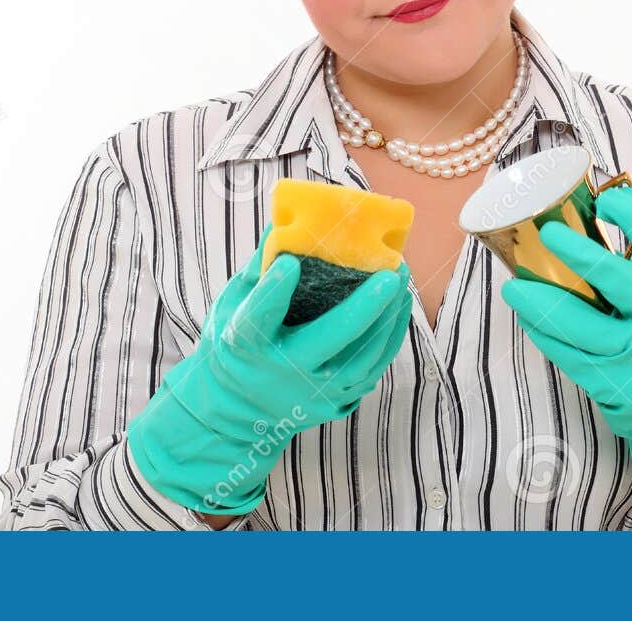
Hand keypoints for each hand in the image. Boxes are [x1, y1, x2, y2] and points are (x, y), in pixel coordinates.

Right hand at [128, 226, 411, 513]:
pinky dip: (390, 336)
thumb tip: (285, 222)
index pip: (258, 317)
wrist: (236, 409)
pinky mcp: (336, 401)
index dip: (272, 292)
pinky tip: (399, 308)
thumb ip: (257, 269)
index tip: (289, 263)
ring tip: (401, 279)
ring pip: (361, 356)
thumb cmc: (234, 345)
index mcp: (246, 345)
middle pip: (328, 339)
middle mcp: (282, 371)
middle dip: (364, 307)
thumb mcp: (230, 307)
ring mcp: (314, 392)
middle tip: (390, 275)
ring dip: (387, 317)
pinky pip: (372, 368)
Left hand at [499, 185, 631, 519]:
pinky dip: (542, 332)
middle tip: (548, 233)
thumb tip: (589, 203)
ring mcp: (631, 353)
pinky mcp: (607, 381)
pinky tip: (526, 316)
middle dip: (580, 254)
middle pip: (618, 280)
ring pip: (580, 324)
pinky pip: (566, 353)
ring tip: (512, 287)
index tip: (605, 199)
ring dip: (540, 302)